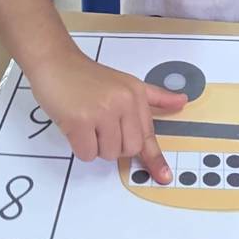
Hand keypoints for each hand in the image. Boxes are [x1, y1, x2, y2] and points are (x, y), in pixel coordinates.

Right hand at [29, 51, 186, 182]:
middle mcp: (123, 102)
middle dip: (114, 146)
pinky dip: (80, 146)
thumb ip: (154, 97)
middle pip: (129, 149)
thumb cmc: (87, 76)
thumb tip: (182, 102)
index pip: (148, 133)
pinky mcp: (80, 121)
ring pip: (108, 153)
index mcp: (136, 94)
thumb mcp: (127, 82)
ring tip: (87, 122)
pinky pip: (87, 153)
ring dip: (95, 146)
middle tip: (100, 127)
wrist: (55, 62)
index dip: (154, 158)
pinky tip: (75, 126)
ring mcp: (102, 112)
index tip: (163, 176)